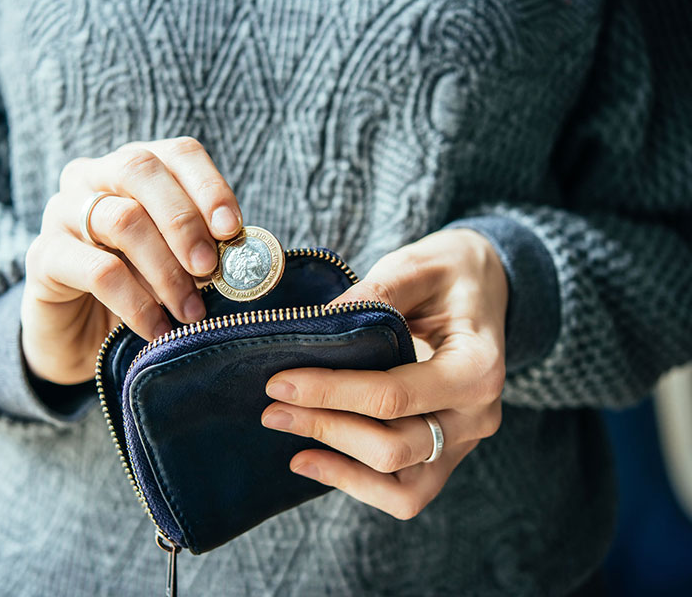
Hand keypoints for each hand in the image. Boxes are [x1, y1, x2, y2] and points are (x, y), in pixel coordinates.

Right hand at [21, 137, 241, 384]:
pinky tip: (157, 330)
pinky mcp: (43, 256)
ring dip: (166, 271)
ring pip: (121, 220)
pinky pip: (97, 271)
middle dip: (185, 222)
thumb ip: (205, 250)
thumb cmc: (140, 289)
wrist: (80, 337)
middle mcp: (94, 176)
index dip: (209, 187)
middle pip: (142, 170)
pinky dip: (136, 303)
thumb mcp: (178, 264)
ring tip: (190, 311)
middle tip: (209, 269)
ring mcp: (62, 211)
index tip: (232, 230)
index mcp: (137, 168)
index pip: (179, 153)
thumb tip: (244, 255)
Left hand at [261, 229, 507, 518]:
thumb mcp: (417, 267)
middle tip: (273, 407)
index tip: (280, 382)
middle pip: (393, 447)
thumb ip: (374, 295)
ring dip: (337, 463)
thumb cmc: (451, 274)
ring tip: (288, 434)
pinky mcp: (445, 454)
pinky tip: (311, 460)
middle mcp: (477, 416)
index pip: (395, 396)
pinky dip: (356, 482)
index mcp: (478, 368)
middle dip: (325, 428)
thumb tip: (315, 327)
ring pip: (400, 485)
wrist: (485, 288)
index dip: (331, 392)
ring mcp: (463, 442)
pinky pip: (404, 491)